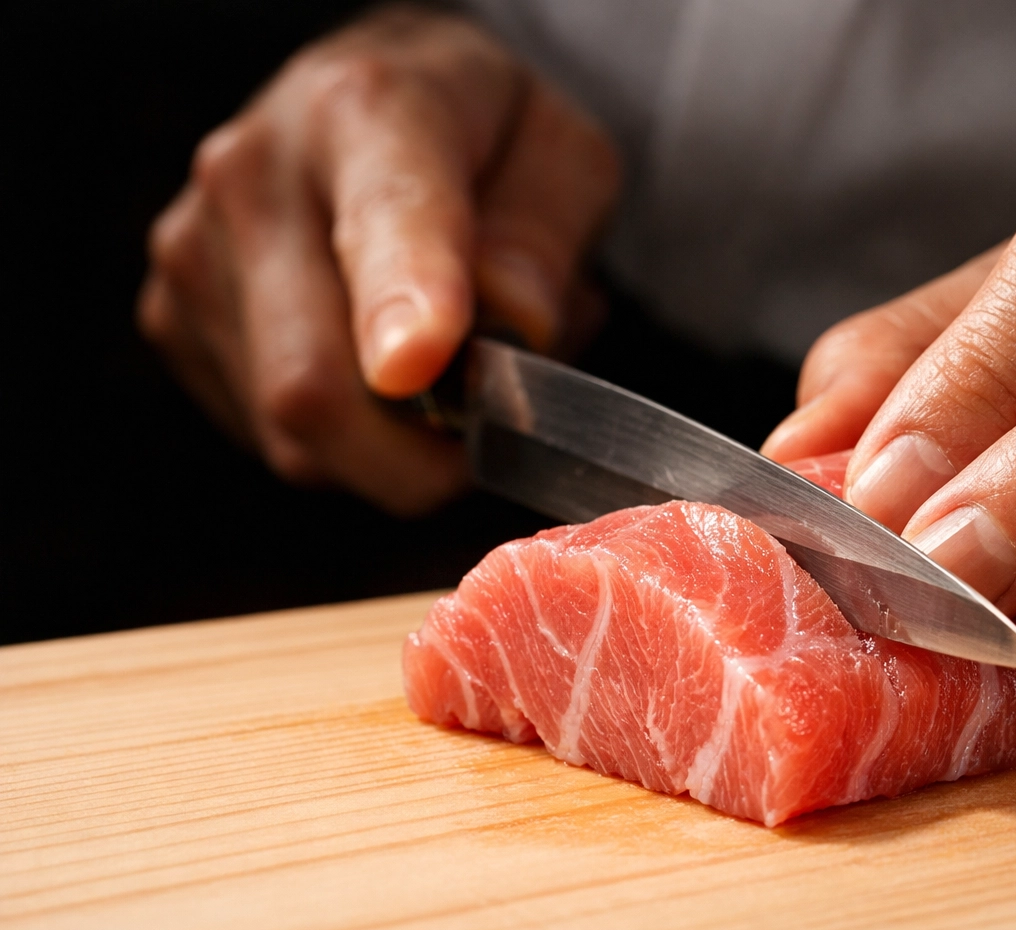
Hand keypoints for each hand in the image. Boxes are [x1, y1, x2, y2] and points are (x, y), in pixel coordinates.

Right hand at [137, 5, 618, 514]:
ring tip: (440, 366)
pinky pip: (275, 441)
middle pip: (314, 380)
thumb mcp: (565, 158)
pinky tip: (376, 370)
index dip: (403, 299)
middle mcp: (254, 173)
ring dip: (393, 448)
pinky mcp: (170, 320)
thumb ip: (545, 240)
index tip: (416, 366)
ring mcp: (195, 251)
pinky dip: (349, 443)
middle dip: (421, 454)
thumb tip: (513, 324)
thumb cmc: (487, 140)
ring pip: (295, 433)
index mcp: (369, 109)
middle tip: (498, 429)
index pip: (385, 215)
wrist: (379, 108)